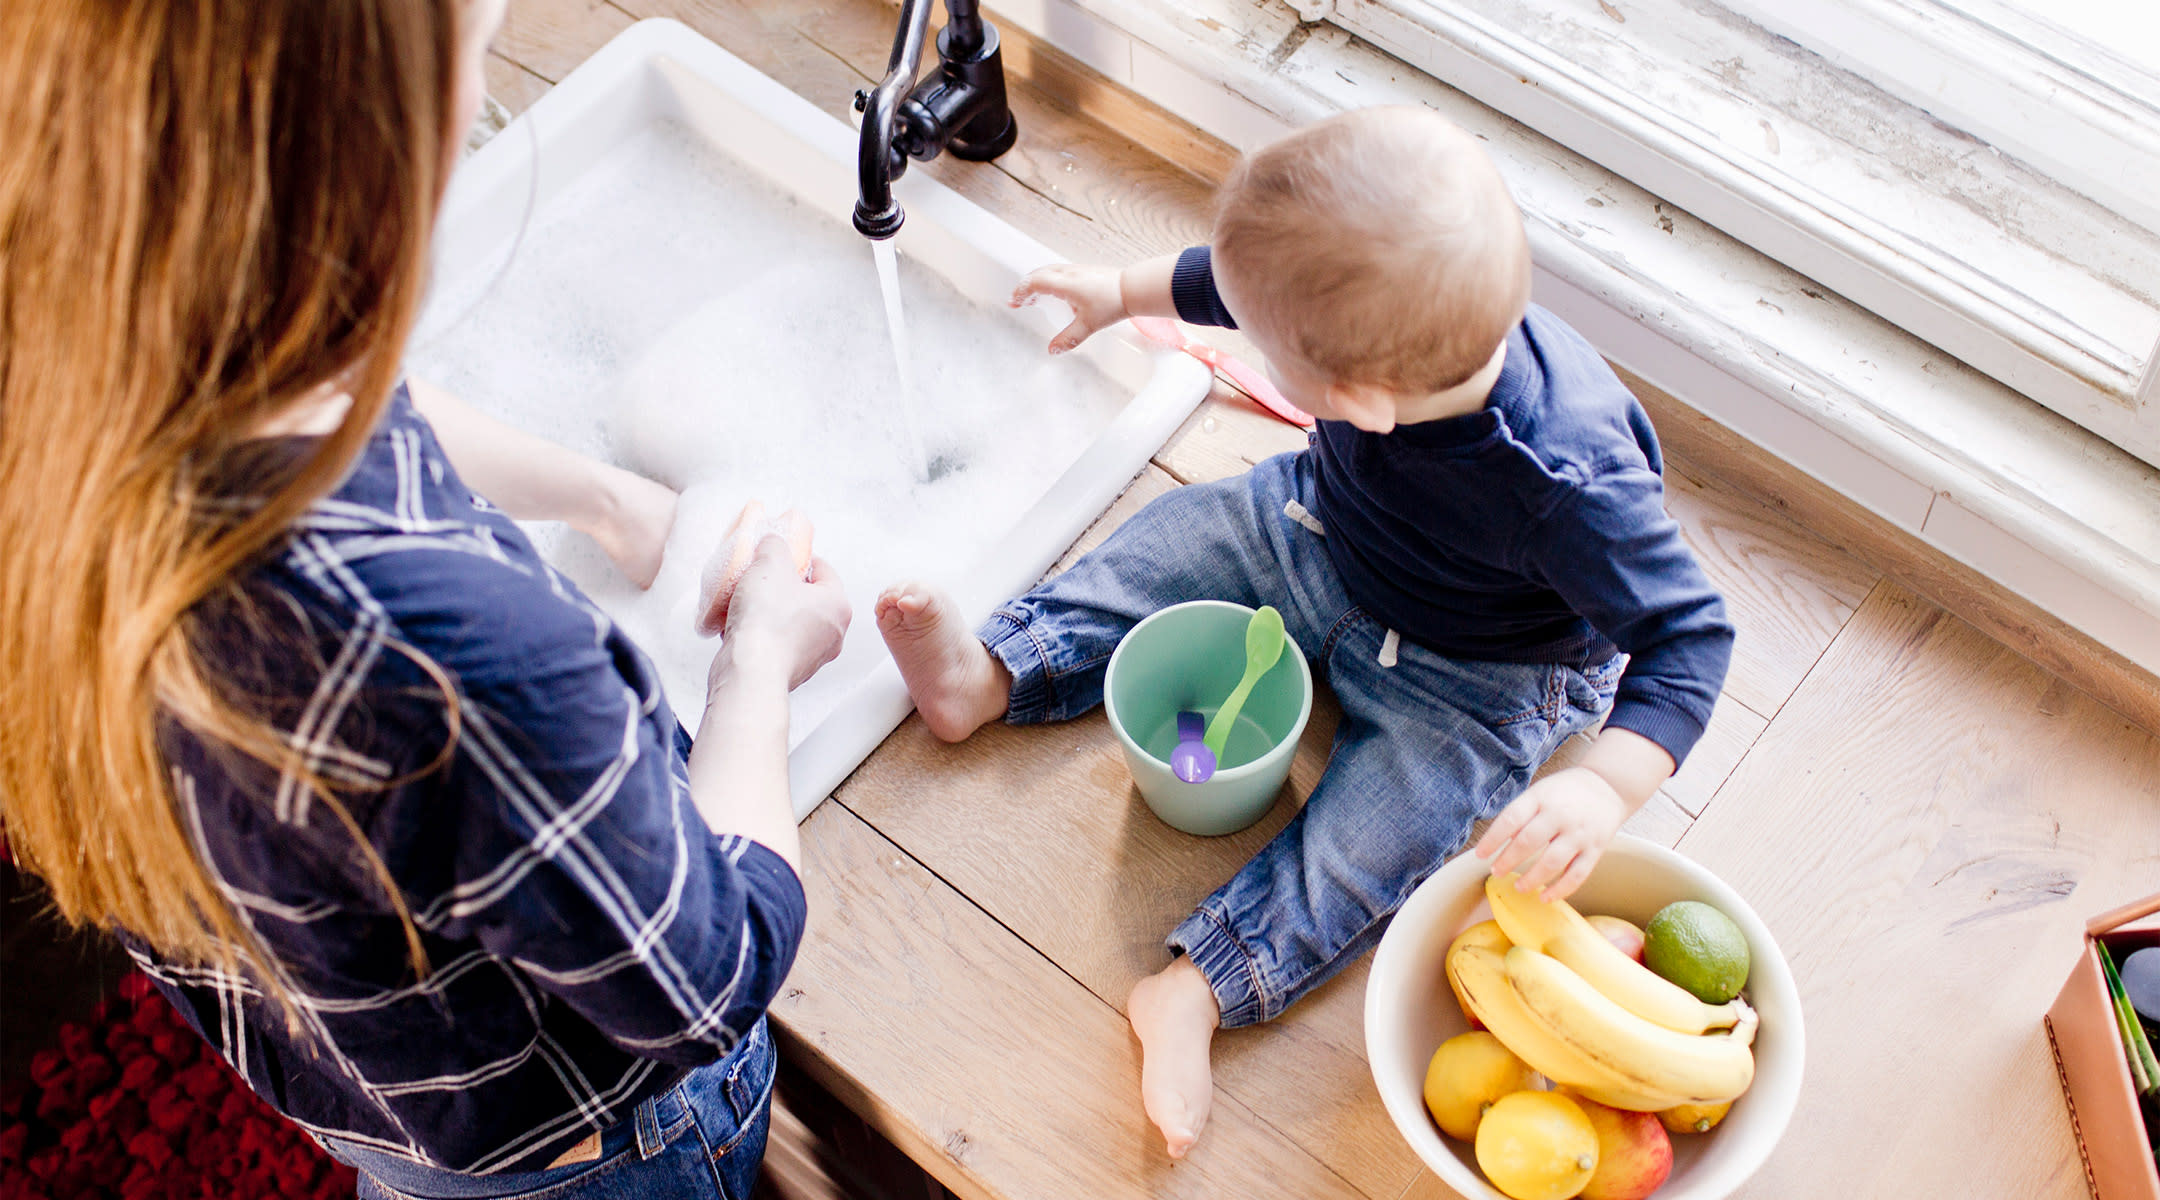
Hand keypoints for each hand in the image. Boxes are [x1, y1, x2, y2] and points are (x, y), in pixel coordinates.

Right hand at [711, 536, 849, 692]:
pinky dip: (760, 633)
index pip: (824, 570)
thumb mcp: (770, 563)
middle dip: (781, 585)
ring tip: (745, 600)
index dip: (800, 557)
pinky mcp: (790, 672)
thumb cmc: (768, 620)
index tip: (781, 554)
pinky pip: (775, 643)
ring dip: (769, 609)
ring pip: (790, 621)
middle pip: (807, 597)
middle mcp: (833, 633)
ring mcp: (813, 657)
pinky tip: (739, 626)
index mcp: (839, 605)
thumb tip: (774, 544)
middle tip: (760, 576)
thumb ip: (775, 545)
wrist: (750, 672)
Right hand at [1011, 263, 1127, 353]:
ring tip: (1033, 298)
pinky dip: (1049, 280)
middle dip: (1026, 287)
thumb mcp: (1088, 325)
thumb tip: (1052, 350)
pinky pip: (1060, 272)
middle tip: (1018, 301)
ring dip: (1037, 282)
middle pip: (1039, 274)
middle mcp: (1069, 272)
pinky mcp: (1085, 271)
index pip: (1035, 283)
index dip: (1021, 291)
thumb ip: (1068, 338)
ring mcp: (1077, 269)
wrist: (1133, 288)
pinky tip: (1055, 293)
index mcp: (1065, 283)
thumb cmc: (1112, 302)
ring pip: (1049, 271)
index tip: (1014, 302)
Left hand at [1473, 767, 1626, 901]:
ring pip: (1552, 862)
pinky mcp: (1595, 849)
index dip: (1492, 839)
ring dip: (1532, 879)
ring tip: (1518, 887)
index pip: (1511, 818)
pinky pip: (1577, 875)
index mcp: (1541, 797)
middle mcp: (1560, 815)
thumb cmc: (1564, 793)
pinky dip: (1560, 890)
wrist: (1608, 786)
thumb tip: (1497, 843)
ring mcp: (1579, 833)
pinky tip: (1545, 898)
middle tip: (1496, 872)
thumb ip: (1521, 813)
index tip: (1480, 855)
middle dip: (1508, 860)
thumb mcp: (1539, 792)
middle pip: (1529, 841)